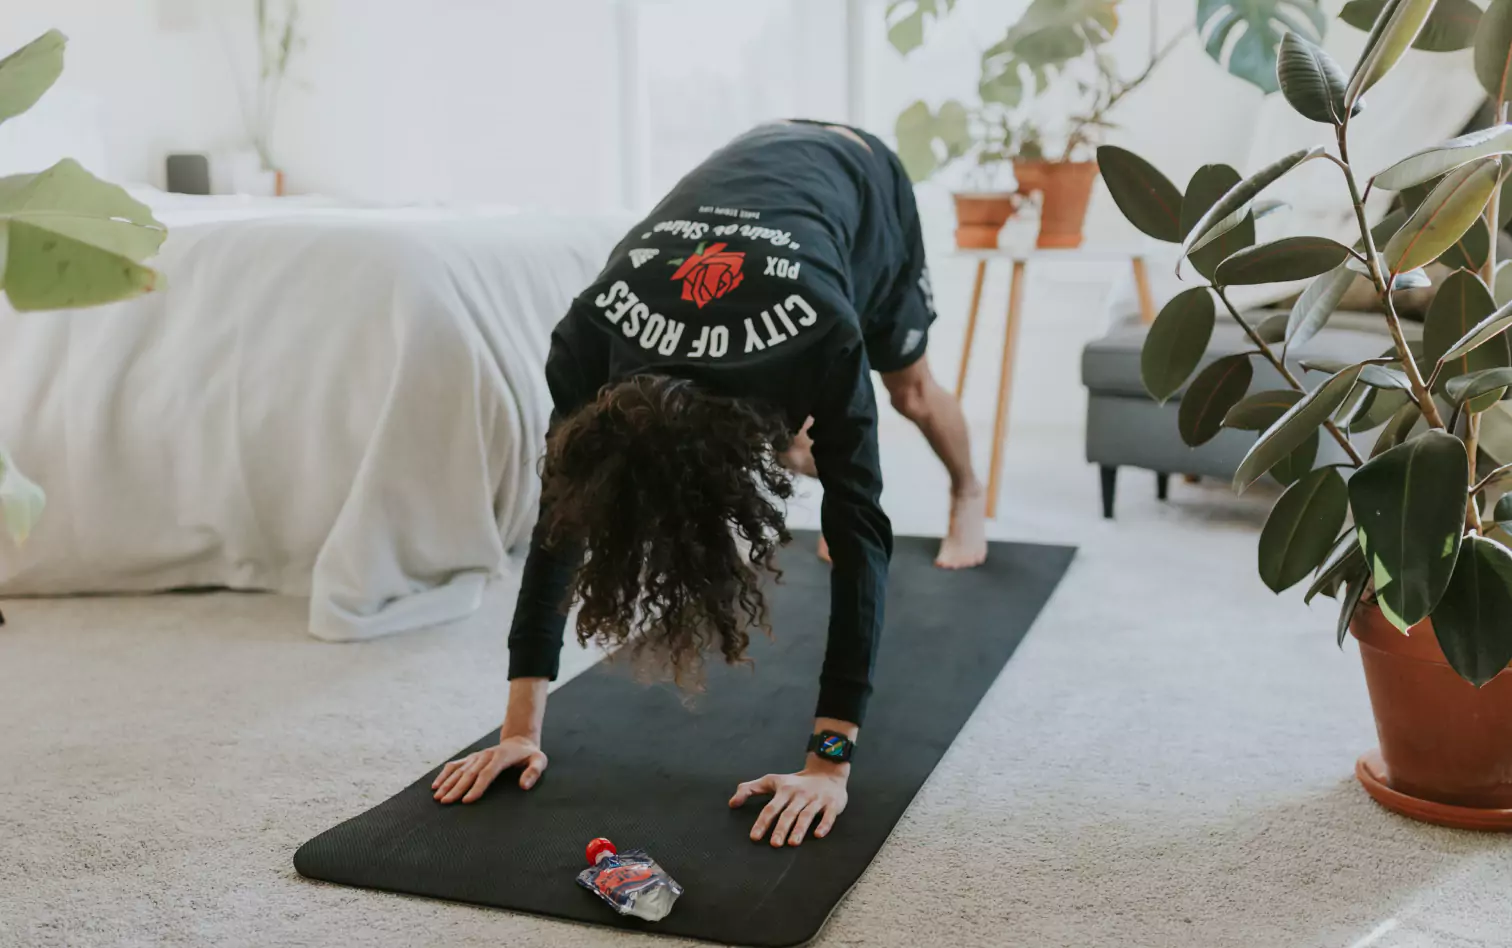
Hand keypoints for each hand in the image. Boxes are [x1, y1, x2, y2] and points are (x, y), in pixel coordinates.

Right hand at [431, 734, 546, 803]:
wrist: (519, 741)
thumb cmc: (529, 755)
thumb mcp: (539, 760)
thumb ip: (534, 772)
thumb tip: (524, 786)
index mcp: (501, 757)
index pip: (487, 774)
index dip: (477, 787)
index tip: (467, 800)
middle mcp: (486, 755)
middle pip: (469, 773)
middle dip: (457, 788)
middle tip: (446, 802)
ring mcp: (477, 756)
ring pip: (460, 770)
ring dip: (448, 783)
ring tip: (438, 797)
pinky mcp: (471, 758)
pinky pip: (455, 765)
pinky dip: (444, 774)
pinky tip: (435, 785)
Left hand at [729, 761, 848, 846]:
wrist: (827, 770)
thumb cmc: (795, 782)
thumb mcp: (772, 781)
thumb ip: (750, 789)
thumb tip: (731, 803)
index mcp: (784, 791)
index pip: (771, 808)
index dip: (762, 822)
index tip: (754, 837)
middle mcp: (800, 795)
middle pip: (788, 813)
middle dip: (781, 828)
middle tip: (774, 844)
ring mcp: (817, 799)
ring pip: (807, 815)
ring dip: (799, 829)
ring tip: (792, 843)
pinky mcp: (832, 803)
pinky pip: (829, 815)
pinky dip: (824, 825)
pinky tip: (818, 835)